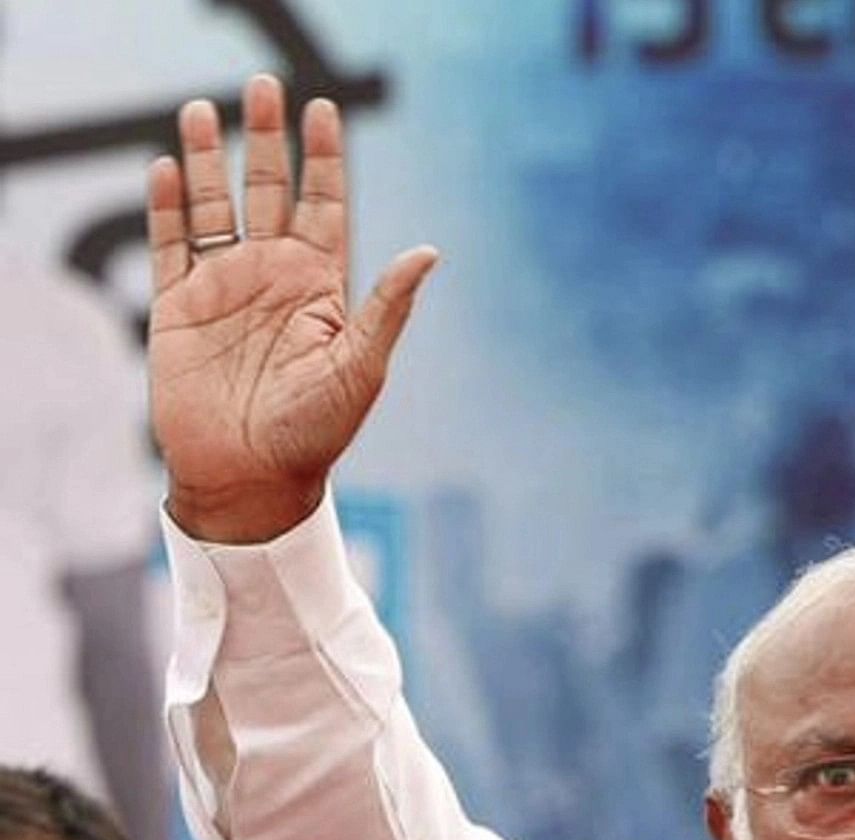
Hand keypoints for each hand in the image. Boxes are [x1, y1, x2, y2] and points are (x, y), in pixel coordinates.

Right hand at [148, 75, 437, 544]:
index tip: (326, 110)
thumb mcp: (361, 367)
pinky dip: (166, 207)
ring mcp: (223, 287)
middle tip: (265, 86)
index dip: (325, 159)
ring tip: (202, 109)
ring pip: (214, 206)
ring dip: (206, 159)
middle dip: (267, 139)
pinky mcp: (177, 307)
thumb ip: (388, 307)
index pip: (325, 206)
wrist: (251, 477)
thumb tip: (429, 251)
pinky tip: (165, 166)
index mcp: (321, 286)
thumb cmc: (316, 433)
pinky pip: (170, 245)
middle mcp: (272, 276)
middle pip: (269, 190)